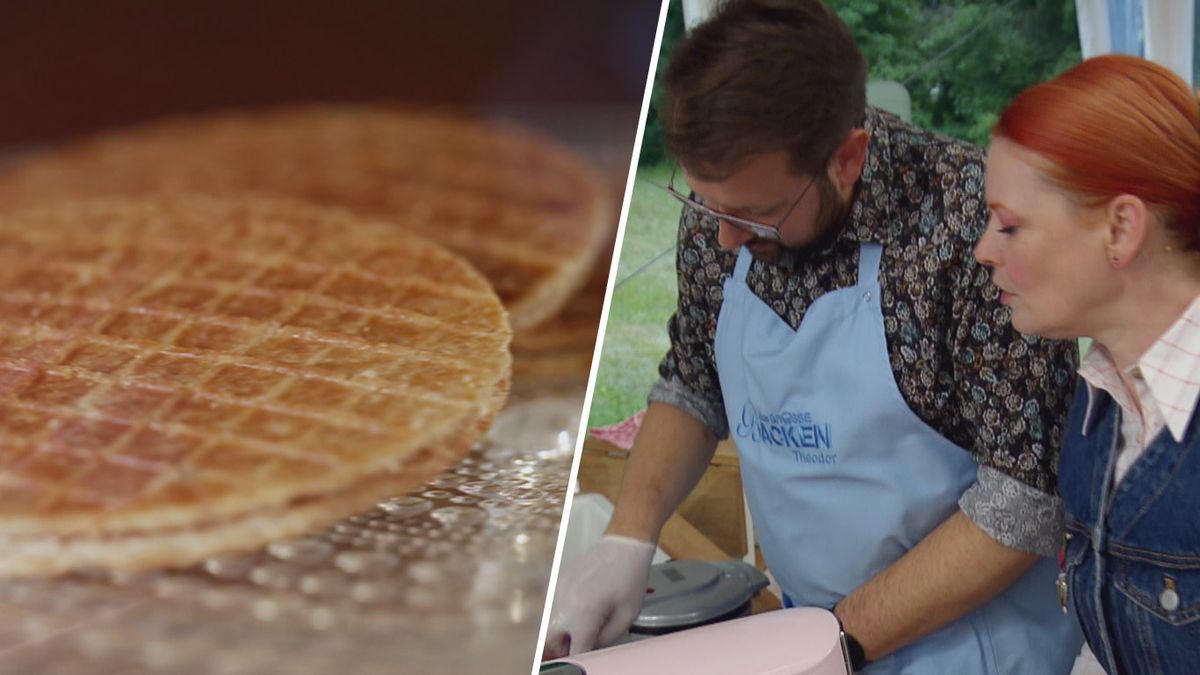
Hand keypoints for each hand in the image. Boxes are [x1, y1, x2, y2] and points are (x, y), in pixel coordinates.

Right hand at [542, 535, 656, 658]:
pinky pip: (551, 607)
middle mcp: (565, 603)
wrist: (624, 544)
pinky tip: (578, 612)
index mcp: (583, 614)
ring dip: (559, 632)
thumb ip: (607, 639)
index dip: (581, 658)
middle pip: (549, 640)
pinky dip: (560, 616)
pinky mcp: (558, 582)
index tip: (588, 656)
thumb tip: (593, 648)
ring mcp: (559, 591)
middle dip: (561, 648)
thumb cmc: (630, 576)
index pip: (574, 651)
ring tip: (580, 629)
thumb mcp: (627, 616)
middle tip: (578, 646)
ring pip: (546, 624)